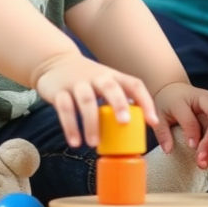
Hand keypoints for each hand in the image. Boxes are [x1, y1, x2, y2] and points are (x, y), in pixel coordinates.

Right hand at [34, 53, 157, 147]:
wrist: (54, 62)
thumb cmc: (87, 79)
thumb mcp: (106, 83)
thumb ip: (120, 98)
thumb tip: (141, 124)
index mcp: (112, 76)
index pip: (134, 84)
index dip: (145, 101)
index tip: (153, 122)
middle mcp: (97, 77)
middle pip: (110, 87)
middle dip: (119, 104)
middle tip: (124, 124)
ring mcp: (77, 83)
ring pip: (86, 100)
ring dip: (91, 123)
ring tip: (94, 144)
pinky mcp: (58, 91)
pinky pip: (64, 108)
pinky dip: (70, 126)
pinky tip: (75, 142)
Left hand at [152, 82, 207, 169]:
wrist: (176, 91)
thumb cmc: (168, 103)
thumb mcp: (160, 115)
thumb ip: (163, 132)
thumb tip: (168, 150)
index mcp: (193, 96)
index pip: (199, 115)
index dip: (195, 133)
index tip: (192, 148)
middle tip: (202, 162)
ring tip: (207, 163)